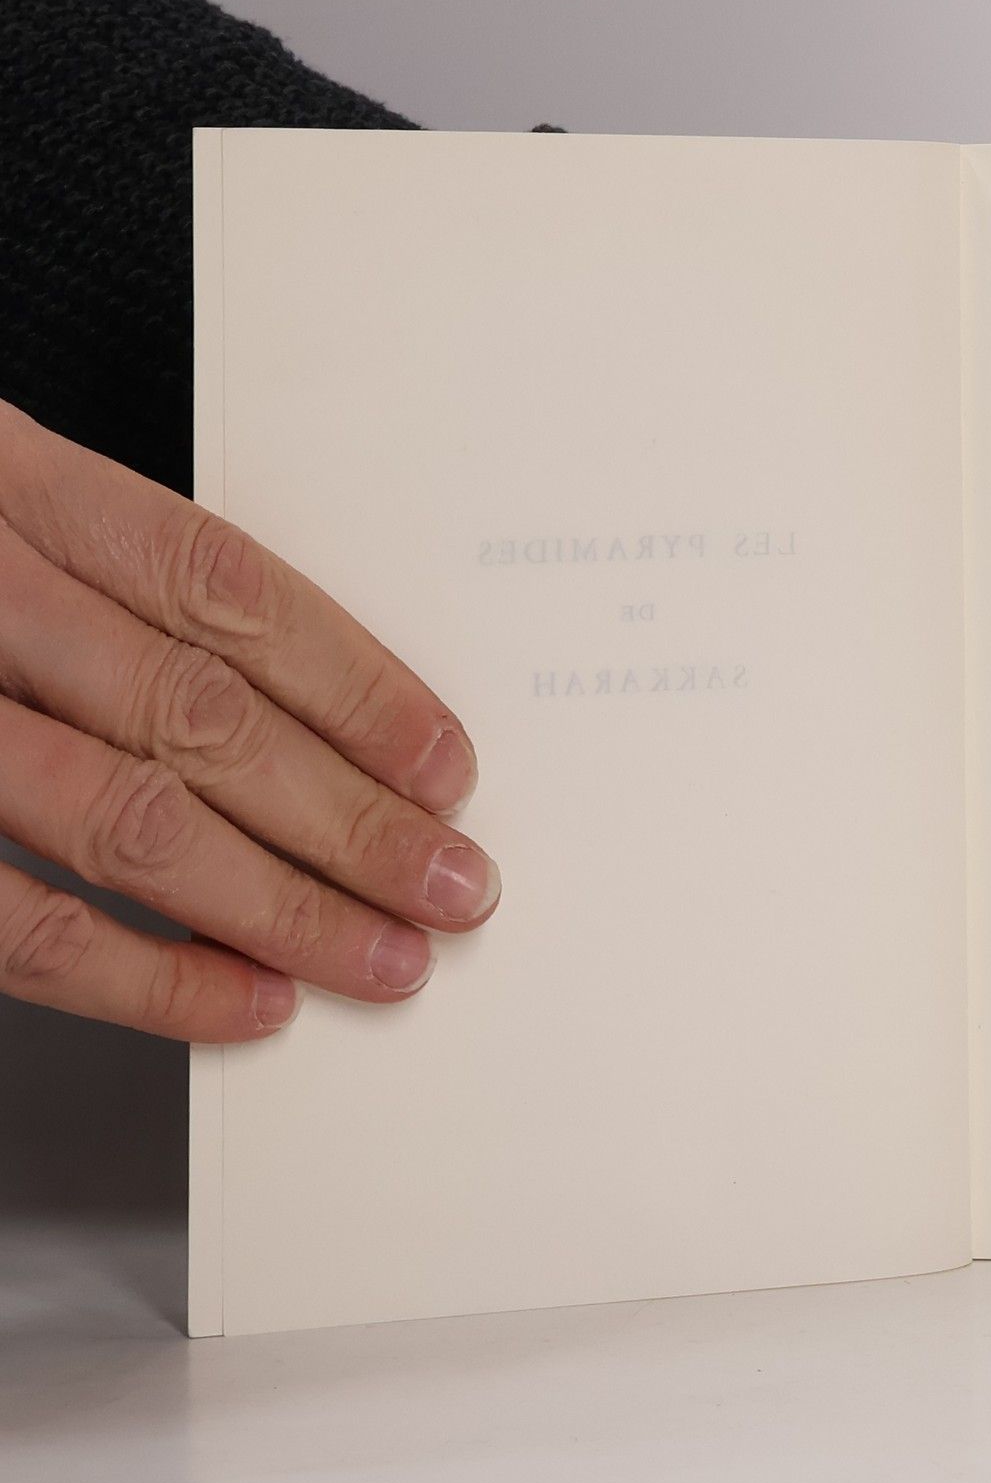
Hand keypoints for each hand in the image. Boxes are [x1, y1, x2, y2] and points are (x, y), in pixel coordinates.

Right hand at [0, 399, 500, 1041]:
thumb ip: (108, 588)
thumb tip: (304, 720)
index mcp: (6, 480)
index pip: (224, 585)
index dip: (355, 680)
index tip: (445, 763)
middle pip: (199, 711)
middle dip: (349, 815)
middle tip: (454, 886)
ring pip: (125, 817)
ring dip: (278, 903)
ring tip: (382, 956)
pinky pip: (14, 921)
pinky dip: (141, 975)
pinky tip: (240, 1002)